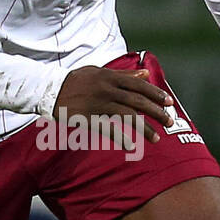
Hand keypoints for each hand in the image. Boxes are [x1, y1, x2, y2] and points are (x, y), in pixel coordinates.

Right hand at [53, 66, 172, 144]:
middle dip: (156, 112)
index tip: (169, 102)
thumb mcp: (100, 72)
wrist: (50, 90)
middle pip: (137, 101)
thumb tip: (146, 73)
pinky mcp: (89, 118)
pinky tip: (132, 146)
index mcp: (110, 77)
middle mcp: (107, 89)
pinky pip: (109, 129)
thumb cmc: (77, 81)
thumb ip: (124, 74)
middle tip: (170, 121)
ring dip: (144, 128)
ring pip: (127, 116)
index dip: (155, 93)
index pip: (139, 85)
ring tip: (157, 138)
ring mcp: (98, 104)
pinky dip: (121, 138)